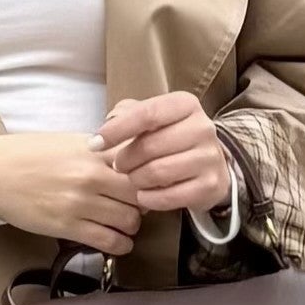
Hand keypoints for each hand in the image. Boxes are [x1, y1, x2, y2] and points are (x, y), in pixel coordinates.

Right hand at [0, 130, 142, 252]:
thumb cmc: (30, 155)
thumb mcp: (71, 141)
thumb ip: (104, 149)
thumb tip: (134, 159)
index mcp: (95, 150)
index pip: (141, 166)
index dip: (147, 179)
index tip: (144, 185)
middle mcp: (92, 175)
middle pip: (140, 196)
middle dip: (142, 205)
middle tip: (135, 207)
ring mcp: (81, 203)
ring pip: (129, 221)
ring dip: (131, 226)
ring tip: (123, 224)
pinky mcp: (69, 227)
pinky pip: (110, 242)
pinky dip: (120, 245)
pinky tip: (117, 241)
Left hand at [98, 90, 232, 216]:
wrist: (209, 165)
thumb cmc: (170, 139)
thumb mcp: (152, 119)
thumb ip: (128, 115)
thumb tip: (105, 128)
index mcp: (186, 105)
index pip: (147, 114)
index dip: (116, 130)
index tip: (94, 144)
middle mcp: (202, 128)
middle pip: (150, 146)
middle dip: (125, 159)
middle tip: (117, 166)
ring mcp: (209, 158)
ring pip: (158, 172)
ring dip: (136, 179)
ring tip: (132, 179)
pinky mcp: (210, 186)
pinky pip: (169, 196)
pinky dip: (149, 199)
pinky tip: (143, 195)